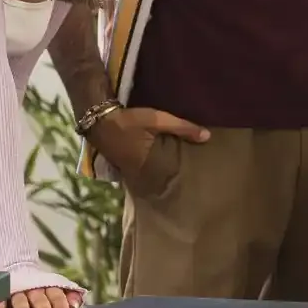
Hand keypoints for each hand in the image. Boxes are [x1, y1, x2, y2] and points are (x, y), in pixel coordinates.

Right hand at [0, 286, 84, 307]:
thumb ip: (69, 296)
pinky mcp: (1, 294)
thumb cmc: (41, 285)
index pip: (57, 294)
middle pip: (39, 298)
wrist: (17, 268)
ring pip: (20, 300)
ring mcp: (16, 291)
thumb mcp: (56, 288)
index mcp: (48, 286)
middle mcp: (33, 288)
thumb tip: (77, 305)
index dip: (61, 303)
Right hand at [90, 106, 208, 180]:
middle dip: (173, 185)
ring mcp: (129, 172)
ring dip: (163, 180)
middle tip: (192, 186)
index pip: (167, 183)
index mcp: (147, 165)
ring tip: (181, 181)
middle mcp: (138, 173)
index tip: (196, 190)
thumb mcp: (159, 120)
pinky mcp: (126, 167)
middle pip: (160, 184)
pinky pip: (143, 173)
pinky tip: (162, 171)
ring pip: (151, 179)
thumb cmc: (131, 120)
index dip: (181, 187)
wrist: (100, 118)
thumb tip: (207, 137)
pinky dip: (153, 173)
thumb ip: (182, 128)